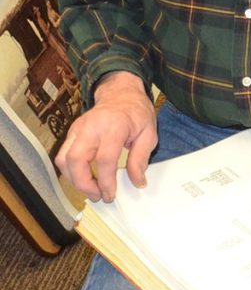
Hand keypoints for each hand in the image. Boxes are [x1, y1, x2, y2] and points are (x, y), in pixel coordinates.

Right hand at [55, 71, 156, 202]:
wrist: (121, 94)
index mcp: (114, 125)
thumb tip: (137, 182)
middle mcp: (91, 126)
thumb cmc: (137, 113)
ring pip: (63, 159)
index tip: (110, 194)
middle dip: (83, 183)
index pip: (104, 158)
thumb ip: (141, 159)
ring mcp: (78, 128)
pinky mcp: (72, 132)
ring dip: (74, 179)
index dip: (105, 181)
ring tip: (91, 189)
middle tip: (98, 195)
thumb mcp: (149, 134)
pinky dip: (70, 171)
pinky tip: (85, 178)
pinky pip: (63, 155)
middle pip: (75, 159)